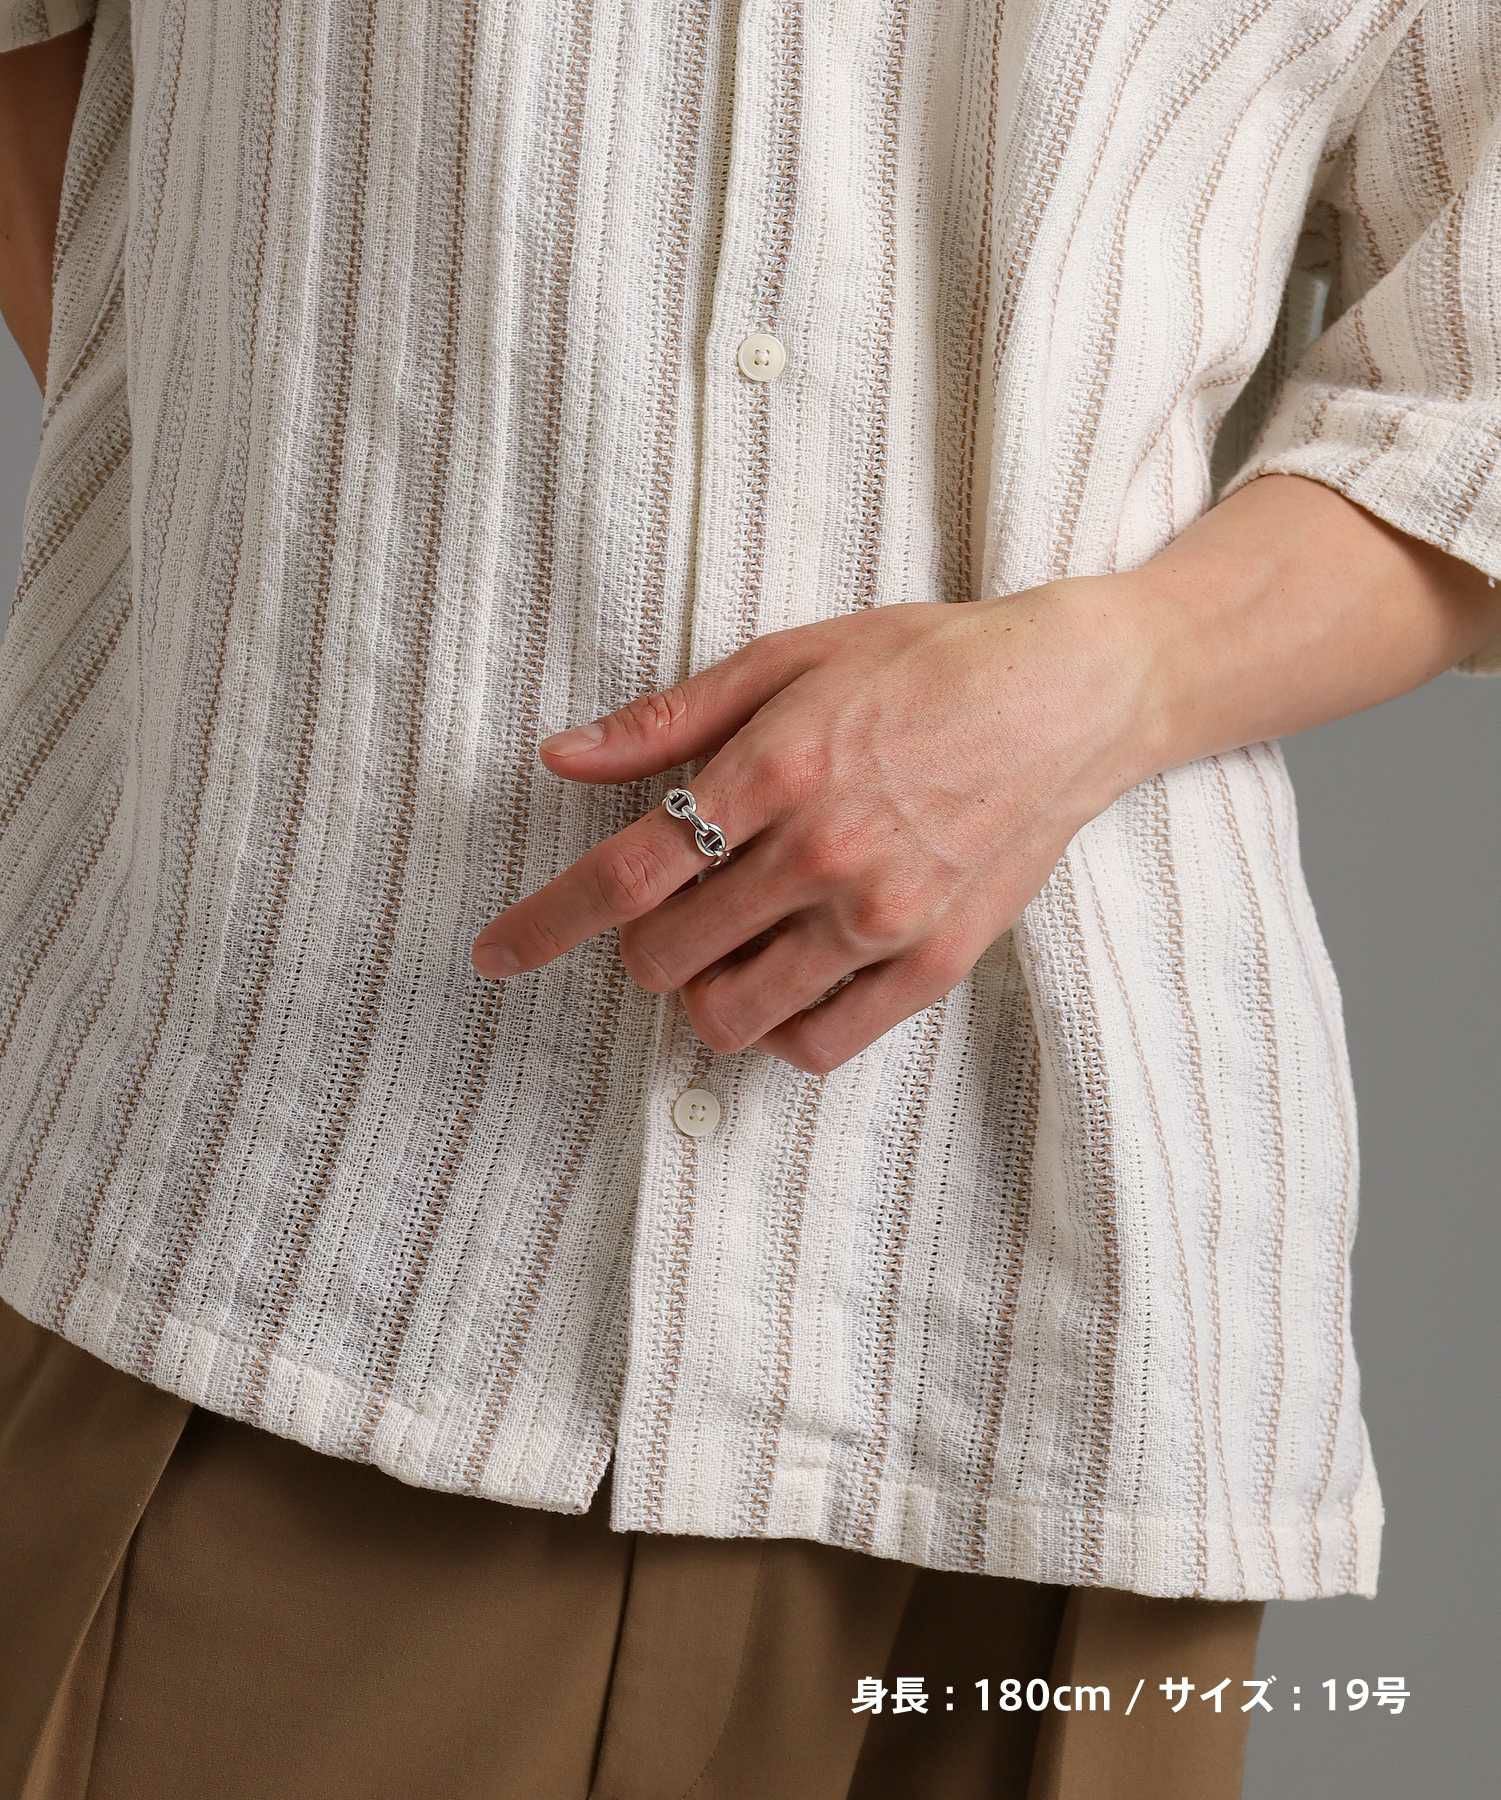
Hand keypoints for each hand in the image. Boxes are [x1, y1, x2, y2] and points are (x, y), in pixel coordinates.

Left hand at [471, 576, 1155, 1073]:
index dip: (545, 922)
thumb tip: (560, 756)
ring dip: (703, 990)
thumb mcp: (793, 657)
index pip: (628, 872)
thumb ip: (672, 719)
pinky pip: (817, 1044)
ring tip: (731, 944)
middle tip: (676, 906)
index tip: (495, 952)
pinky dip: (781, 1023)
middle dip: (642, 942)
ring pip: (730, 1015)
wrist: (1071, 697)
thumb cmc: (926, 663)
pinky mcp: (934, 965)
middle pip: (665, 955)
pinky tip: (793, 974)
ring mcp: (882, 918)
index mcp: (778, 768)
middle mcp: (824, 853)